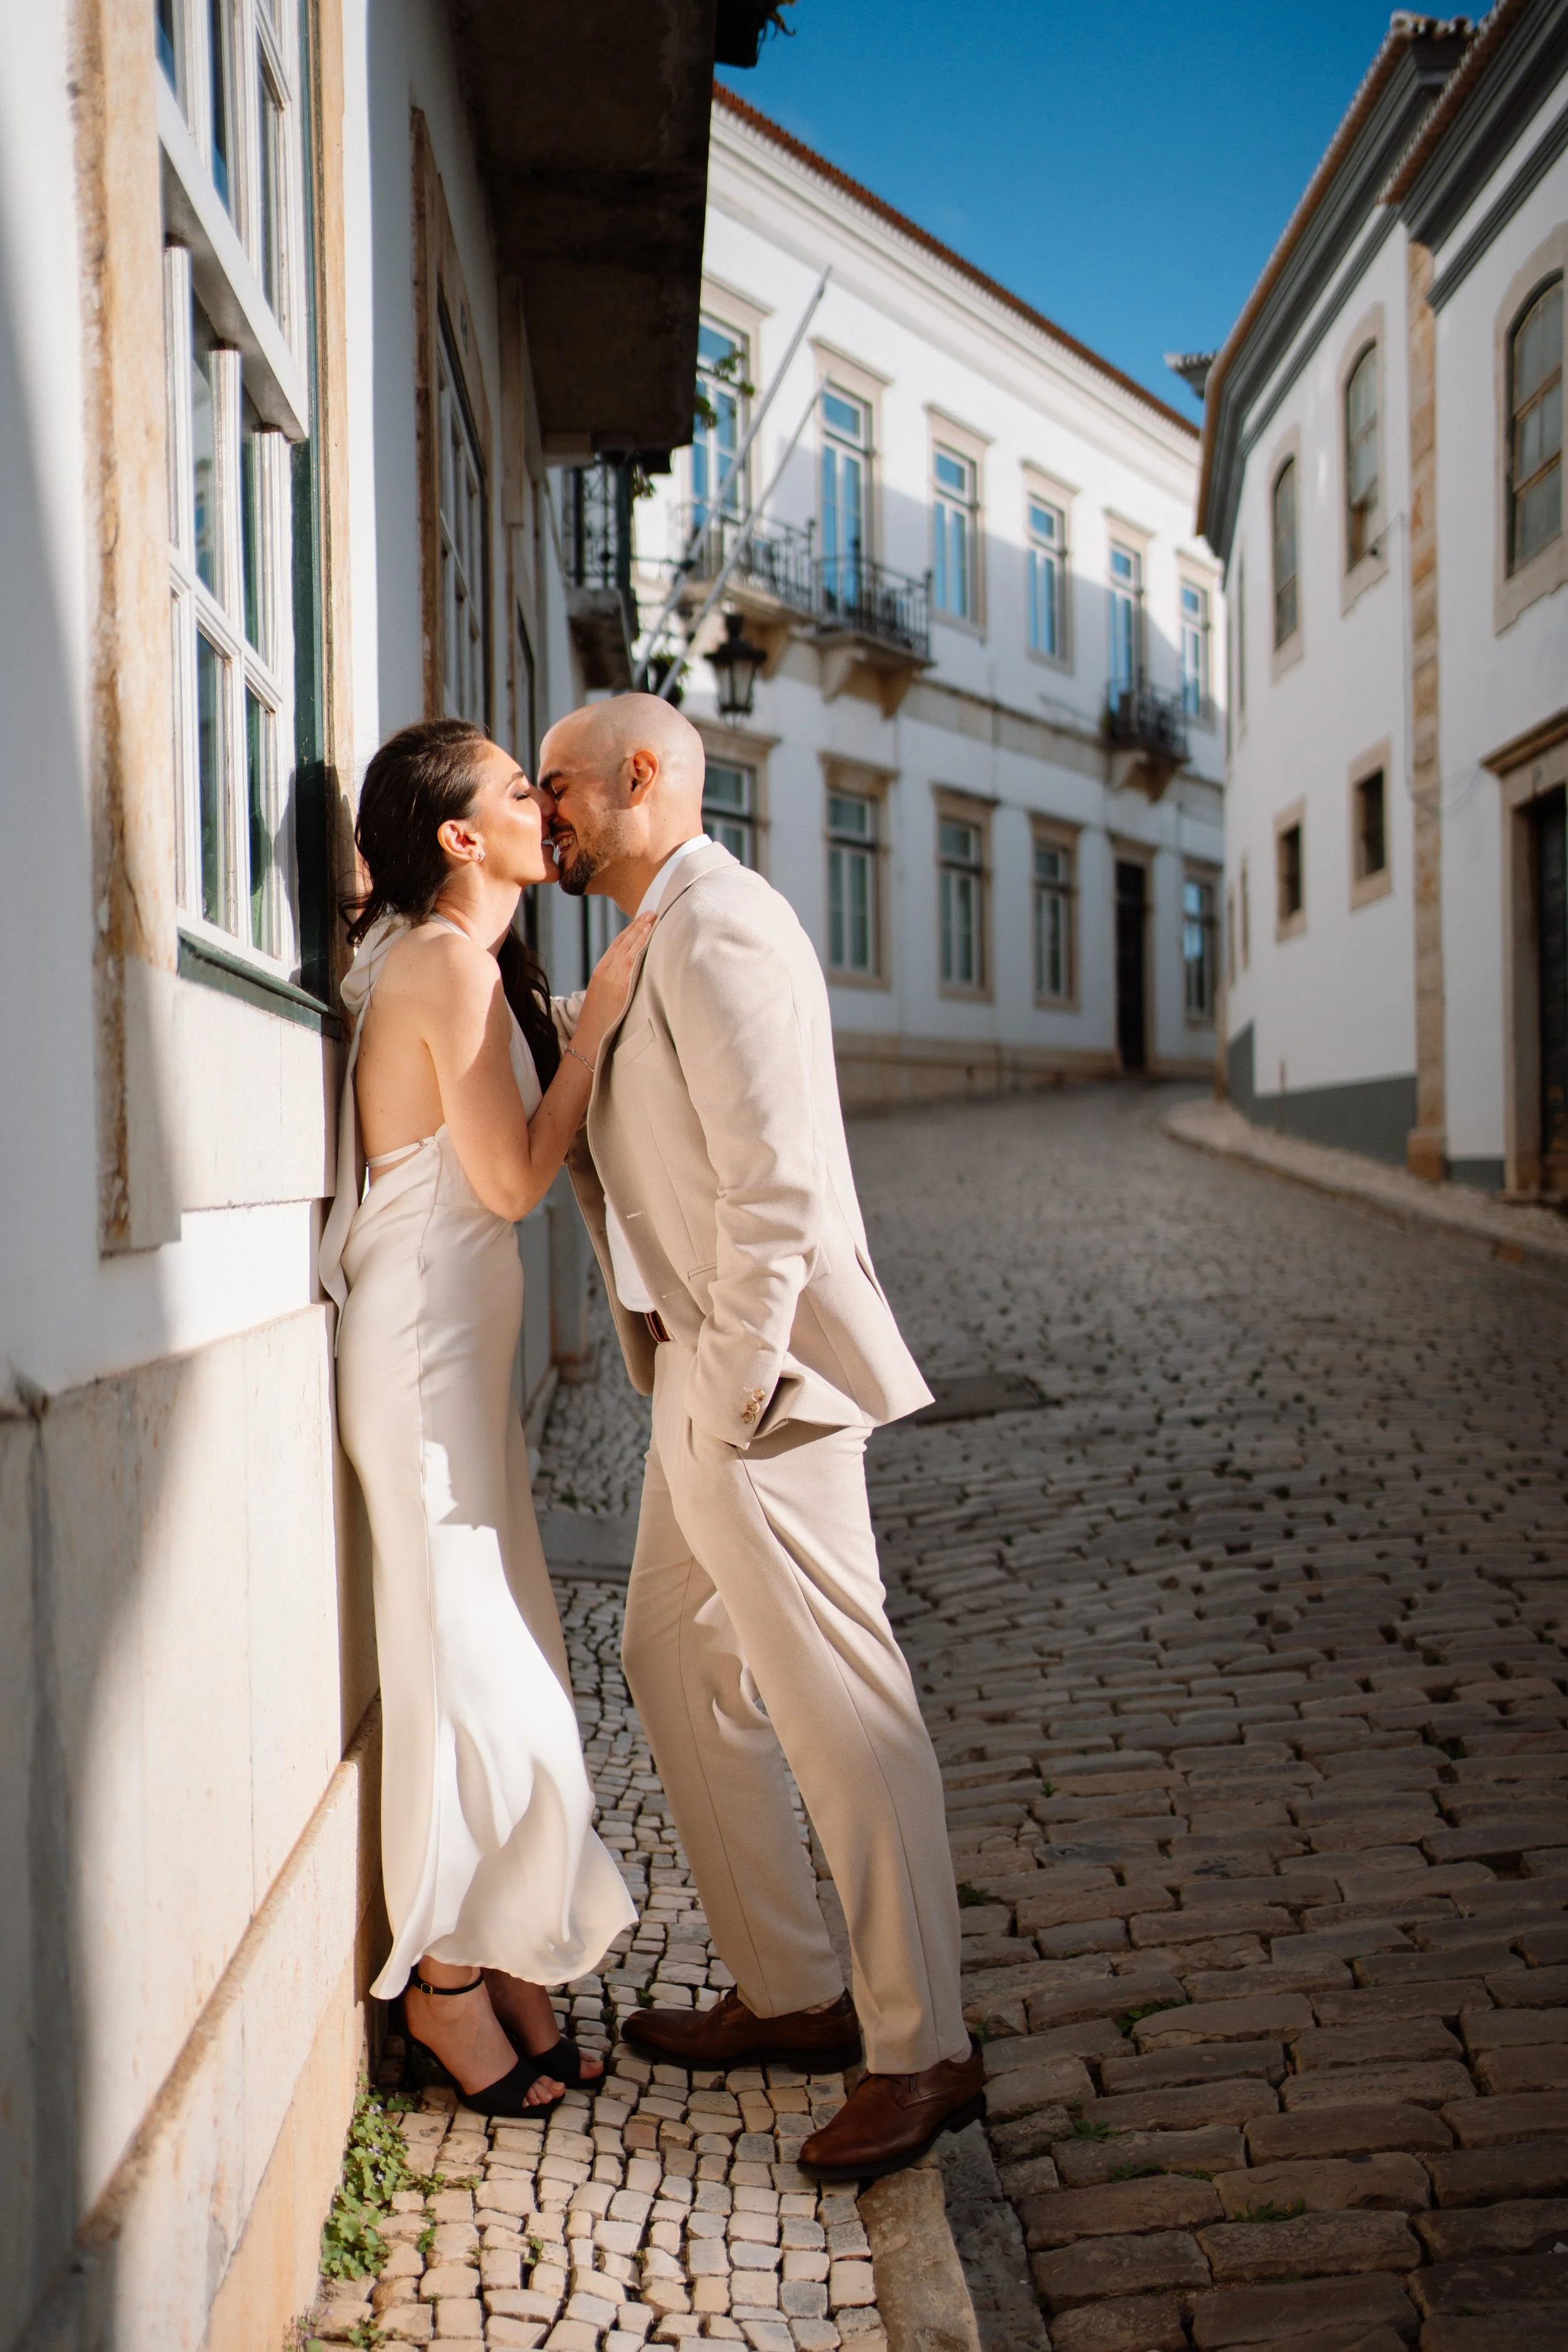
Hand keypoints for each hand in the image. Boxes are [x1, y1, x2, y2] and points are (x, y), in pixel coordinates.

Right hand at [574, 912, 654, 1059]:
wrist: (590, 1035)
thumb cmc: (596, 1019)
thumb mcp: (601, 994)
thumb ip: (612, 980)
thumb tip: (626, 974)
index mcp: (600, 970)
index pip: (616, 945)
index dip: (629, 931)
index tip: (640, 920)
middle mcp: (606, 970)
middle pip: (623, 942)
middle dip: (638, 926)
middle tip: (651, 912)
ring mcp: (613, 977)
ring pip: (629, 949)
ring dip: (642, 933)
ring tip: (653, 920)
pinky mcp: (621, 986)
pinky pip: (632, 962)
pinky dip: (640, 948)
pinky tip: (649, 939)